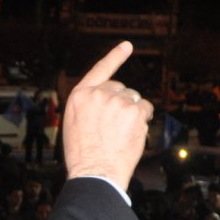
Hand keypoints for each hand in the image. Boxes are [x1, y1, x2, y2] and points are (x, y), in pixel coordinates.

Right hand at [62, 42, 153, 188]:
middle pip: (120, 89)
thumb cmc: (84, 155)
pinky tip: (133, 134)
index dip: (115, 57)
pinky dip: (144, 119)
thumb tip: (108, 100)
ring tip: (122, 134)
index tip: (127, 46)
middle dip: (123, 103)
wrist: (95, 172)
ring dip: (133, 113)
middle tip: (116, 127)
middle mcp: (98, 94)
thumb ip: (89, 107)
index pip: (99, 71)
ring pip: (134, 99)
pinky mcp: (133, 111)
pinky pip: (146, 109)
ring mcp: (116, 101)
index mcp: (79, 96)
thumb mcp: (74, 124)